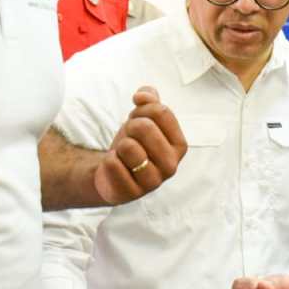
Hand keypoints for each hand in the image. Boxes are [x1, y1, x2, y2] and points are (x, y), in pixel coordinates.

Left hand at [94, 87, 186, 204]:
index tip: (137, 119)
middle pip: (145, 127)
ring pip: (128, 146)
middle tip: (129, 138)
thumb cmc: (133, 143)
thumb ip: (149, 100)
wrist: (113, 171)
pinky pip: (112, 164)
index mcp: (179, 145)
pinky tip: (117, 168)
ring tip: (124, 155)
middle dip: (130, 127)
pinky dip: (109, 161)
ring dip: (120, 146)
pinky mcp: (131, 193)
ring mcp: (153, 182)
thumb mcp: (142, 118)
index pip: (161, 111)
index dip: (142, 109)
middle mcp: (171, 165)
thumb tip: (143, 95)